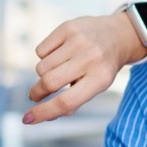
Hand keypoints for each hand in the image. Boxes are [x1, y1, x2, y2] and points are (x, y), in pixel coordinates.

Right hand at [23, 11, 144, 123]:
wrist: (118, 35)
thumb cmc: (102, 67)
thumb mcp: (96, 87)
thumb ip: (73, 102)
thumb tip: (45, 116)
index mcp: (100, 79)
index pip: (66, 101)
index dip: (44, 112)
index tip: (28, 119)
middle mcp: (90, 58)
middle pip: (49, 82)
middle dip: (37, 93)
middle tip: (36, 96)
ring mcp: (78, 41)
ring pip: (41, 67)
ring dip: (44, 73)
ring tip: (58, 69)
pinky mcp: (68, 28)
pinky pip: (40, 50)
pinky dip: (45, 56)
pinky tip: (59, 53)